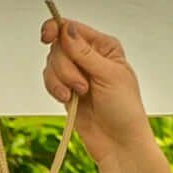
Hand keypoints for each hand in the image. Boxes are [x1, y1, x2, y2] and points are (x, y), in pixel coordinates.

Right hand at [41, 13, 152, 147]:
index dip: (57, 29)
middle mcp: (89, 57)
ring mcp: (76, 74)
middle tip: (82, 86)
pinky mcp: (66, 90)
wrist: (118, 143)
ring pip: (51, 65)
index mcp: (104, 47)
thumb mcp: (109, 76)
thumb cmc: (125, 110)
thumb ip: (84, 53)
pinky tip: (67, 100)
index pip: (73, 28)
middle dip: (66, 68)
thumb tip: (66, 29)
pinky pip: (49, 81)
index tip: (47, 37)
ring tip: (78, 95)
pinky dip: (54, 90)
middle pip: (58, 47)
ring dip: (60, 81)